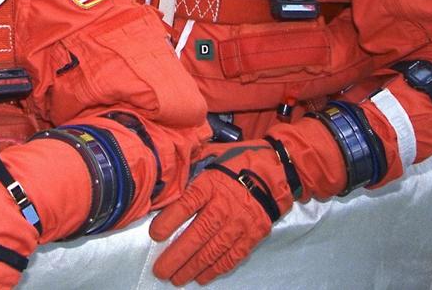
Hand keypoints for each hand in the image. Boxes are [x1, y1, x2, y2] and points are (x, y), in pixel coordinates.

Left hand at [149, 144, 294, 285]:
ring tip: (177, 278)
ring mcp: (240, 223)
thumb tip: (169, 170)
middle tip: (160, 270)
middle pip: (198, 234)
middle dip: (177, 255)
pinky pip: (232, 256)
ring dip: (193, 267)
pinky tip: (202, 277)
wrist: (277, 170)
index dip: (169, 221)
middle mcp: (225, 205)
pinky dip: (216, 269)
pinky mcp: (253, 235)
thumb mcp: (213, 154)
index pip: (187, 204)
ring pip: (213, 250)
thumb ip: (191, 163)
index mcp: (211, 183)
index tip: (155, 235)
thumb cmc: (239, 162)